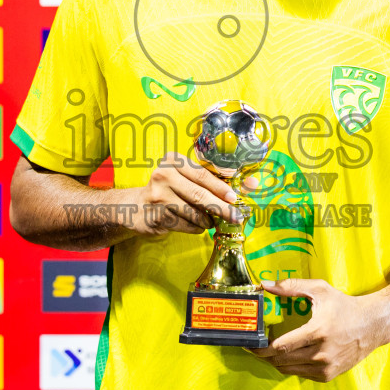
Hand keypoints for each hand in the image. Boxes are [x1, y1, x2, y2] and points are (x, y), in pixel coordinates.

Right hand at [125, 151, 256, 237]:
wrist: (137, 207)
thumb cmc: (171, 190)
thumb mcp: (188, 178)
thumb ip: (216, 180)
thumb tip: (253, 184)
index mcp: (174, 160)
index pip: (203, 175)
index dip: (221, 187)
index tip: (236, 198)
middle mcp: (163, 175)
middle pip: (199, 195)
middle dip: (221, 208)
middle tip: (236, 217)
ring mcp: (158, 197)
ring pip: (194, 213)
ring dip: (208, 221)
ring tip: (210, 221)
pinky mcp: (156, 216)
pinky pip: (186, 226)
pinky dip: (196, 228)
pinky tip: (194, 225)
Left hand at [248, 278, 388, 382]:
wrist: (372, 325)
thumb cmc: (344, 305)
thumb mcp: (319, 290)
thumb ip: (291, 286)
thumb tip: (265, 284)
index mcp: (317, 331)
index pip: (281, 346)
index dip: (261, 347)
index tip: (250, 344)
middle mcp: (322, 353)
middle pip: (281, 360)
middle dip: (264, 355)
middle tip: (256, 348)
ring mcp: (326, 367)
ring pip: (289, 370)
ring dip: (276, 362)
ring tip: (270, 351)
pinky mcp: (329, 375)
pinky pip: (301, 374)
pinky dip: (291, 366)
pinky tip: (289, 356)